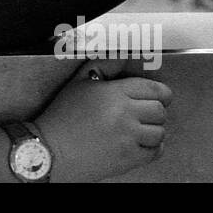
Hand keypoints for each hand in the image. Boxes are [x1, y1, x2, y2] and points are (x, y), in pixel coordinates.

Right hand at [33, 74, 171, 182]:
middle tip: (145, 114)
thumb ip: (104, 65)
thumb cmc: (62, 117)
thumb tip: (124, 54)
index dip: (161, 93)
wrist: (51, 150)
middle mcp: (124, 114)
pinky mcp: (128, 159)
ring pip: (159, 132)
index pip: (153, 89)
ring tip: (140, 130)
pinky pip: (155, 152)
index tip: (160, 96)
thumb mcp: (79, 83)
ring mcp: (127, 138)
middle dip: (155, 111)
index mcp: (114, 93)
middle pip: (159, 110)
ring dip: (153, 130)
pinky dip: (152, 148)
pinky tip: (140, 144)